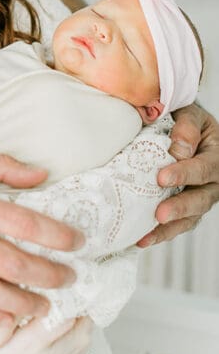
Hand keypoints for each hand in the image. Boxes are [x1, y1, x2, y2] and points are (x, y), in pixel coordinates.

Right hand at [0, 146, 82, 326]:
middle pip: (15, 265)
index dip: (58, 237)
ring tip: (43, 307)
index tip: (78, 243)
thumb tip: (41, 174)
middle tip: (69, 279)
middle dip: (49, 276)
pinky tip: (4, 319)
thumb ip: (0, 166)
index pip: (26, 224)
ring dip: (23, 304)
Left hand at [138, 104, 218, 246]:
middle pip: (201, 199)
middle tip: (160, 214)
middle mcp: (213, 181)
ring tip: (147, 234)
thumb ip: (186, 127)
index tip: (162, 177)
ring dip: (169, 228)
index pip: (203, 168)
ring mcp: (201, 197)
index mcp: (216, 156)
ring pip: (191, 217)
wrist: (185, 128)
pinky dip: (161, 233)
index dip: (184, 174)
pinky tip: (142, 239)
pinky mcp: (188, 209)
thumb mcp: (190, 114)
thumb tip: (178, 150)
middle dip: (180, 208)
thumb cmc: (186, 120)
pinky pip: (178, 225)